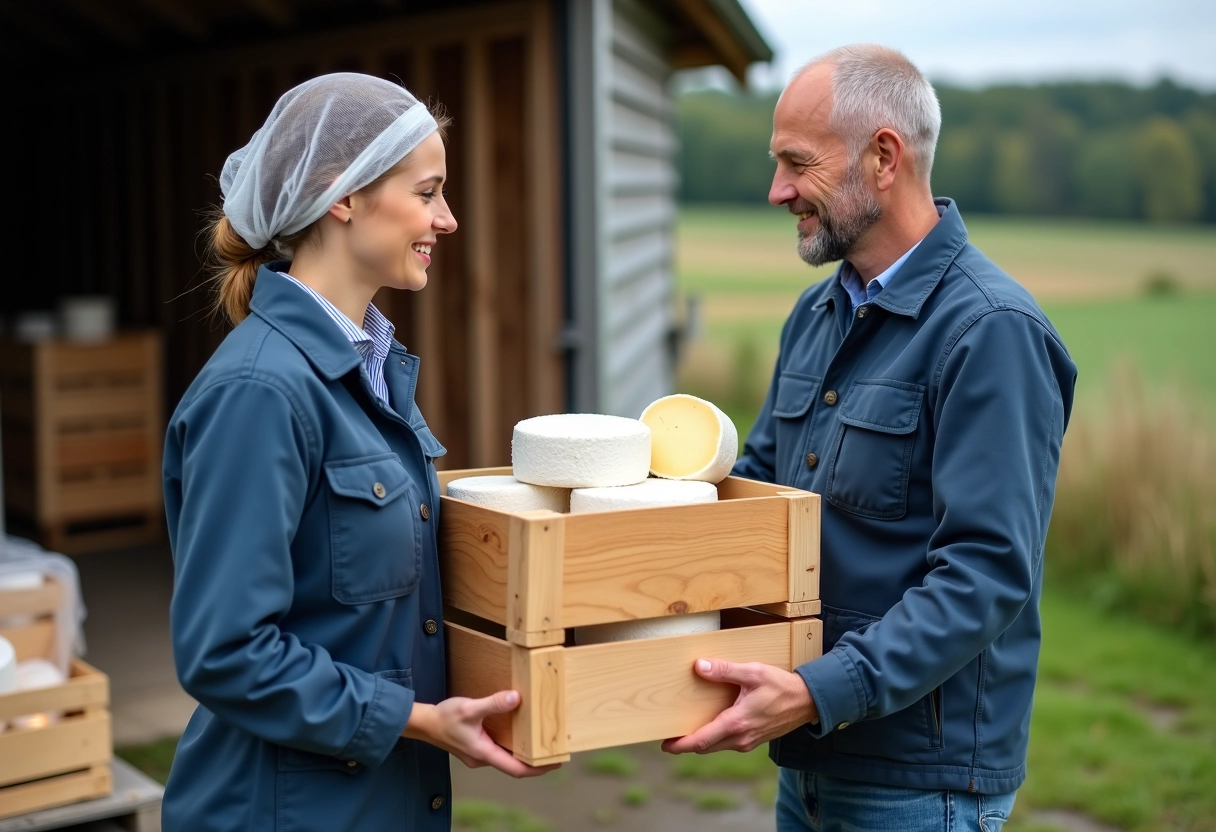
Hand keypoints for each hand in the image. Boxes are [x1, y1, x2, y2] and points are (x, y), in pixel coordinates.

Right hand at [404, 690, 560, 777]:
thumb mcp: (470, 708)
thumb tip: (516, 698)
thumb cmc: (444, 718)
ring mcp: (479, 754)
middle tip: (554, 750)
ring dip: (523, 753)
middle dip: (535, 761)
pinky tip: (519, 734)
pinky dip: (512, 746)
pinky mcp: (476, 747)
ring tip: (542, 742)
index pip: (516, 769)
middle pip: (514, 766)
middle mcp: (483, 758)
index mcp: (484, 753)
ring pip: (507, 758)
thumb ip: (493, 703)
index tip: (556, 762)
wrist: (424, 723)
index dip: (538, 768)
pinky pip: (499, 750)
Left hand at [661, 658, 818, 754]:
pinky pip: (728, 743)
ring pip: (716, 747)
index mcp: (737, 723)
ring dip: (701, 741)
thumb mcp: (753, 672)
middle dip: (686, 745)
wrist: (808, 702)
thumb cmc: (782, 686)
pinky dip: (714, 738)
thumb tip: (698, 666)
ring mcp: (748, 742)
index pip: (702, 740)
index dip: (681, 745)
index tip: (665, 745)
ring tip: (685, 730)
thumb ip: (724, 670)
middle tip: (669, 738)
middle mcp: (741, 738)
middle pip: (705, 747)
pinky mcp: (754, 740)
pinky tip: (710, 725)